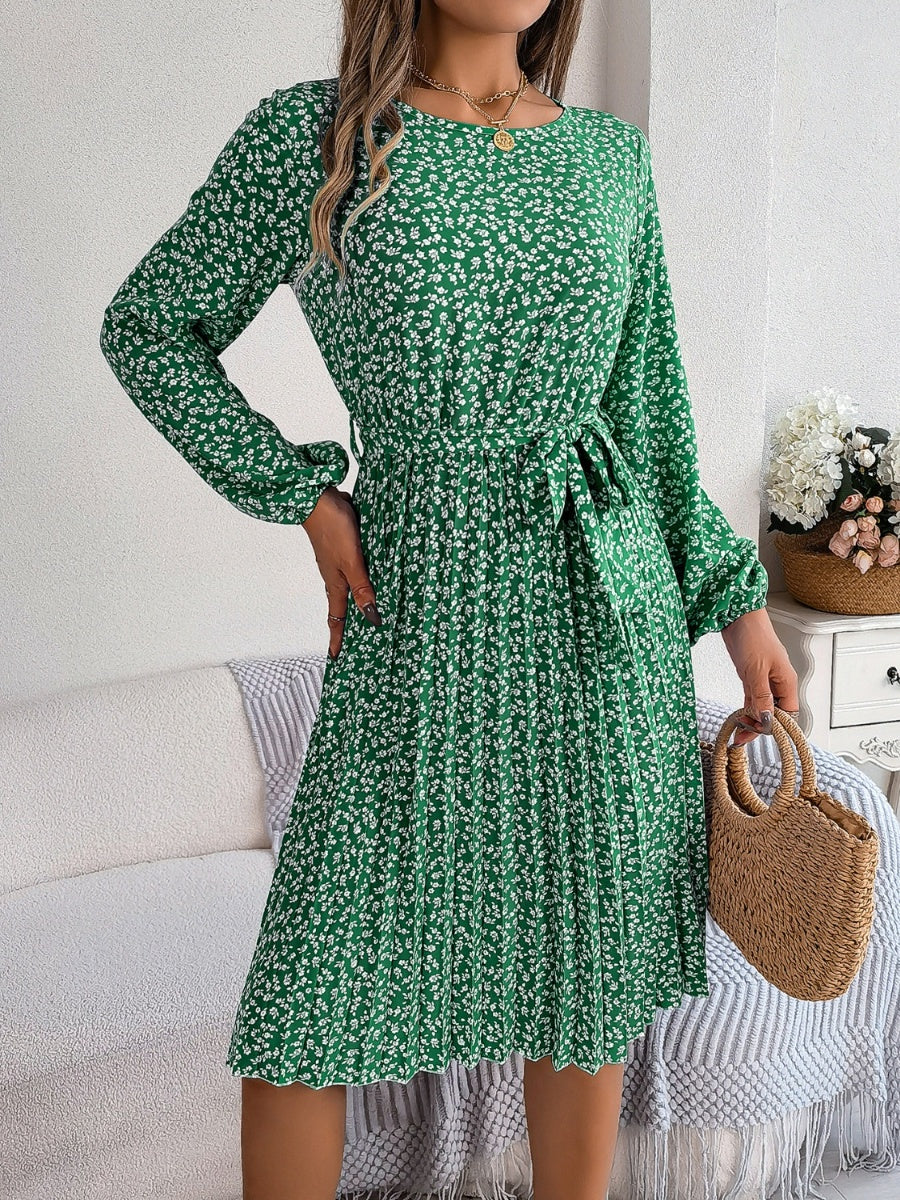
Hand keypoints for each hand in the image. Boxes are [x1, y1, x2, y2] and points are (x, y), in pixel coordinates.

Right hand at [301, 486, 381, 659]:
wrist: (318, 496)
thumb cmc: (331, 528)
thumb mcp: (351, 562)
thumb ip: (362, 587)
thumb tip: (372, 617)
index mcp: (335, 583)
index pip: (336, 618)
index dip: (337, 638)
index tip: (335, 658)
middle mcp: (335, 575)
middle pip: (342, 605)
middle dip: (347, 624)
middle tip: (356, 642)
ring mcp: (339, 560)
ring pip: (350, 585)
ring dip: (357, 600)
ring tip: (369, 613)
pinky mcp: (345, 545)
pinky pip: (356, 566)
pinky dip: (363, 577)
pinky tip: (376, 575)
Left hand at [719, 606, 799, 745]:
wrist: (737, 616)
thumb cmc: (753, 635)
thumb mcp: (756, 670)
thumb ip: (761, 696)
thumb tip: (766, 720)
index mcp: (787, 681)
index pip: (789, 714)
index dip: (776, 727)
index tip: (759, 734)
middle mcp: (778, 683)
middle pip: (775, 713)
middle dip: (761, 727)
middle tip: (743, 738)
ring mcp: (764, 680)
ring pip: (762, 708)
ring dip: (751, 721)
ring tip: (738, 734)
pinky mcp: (751, 677)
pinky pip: (752, 699)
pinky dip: (745, 710)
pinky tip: (738, 720)